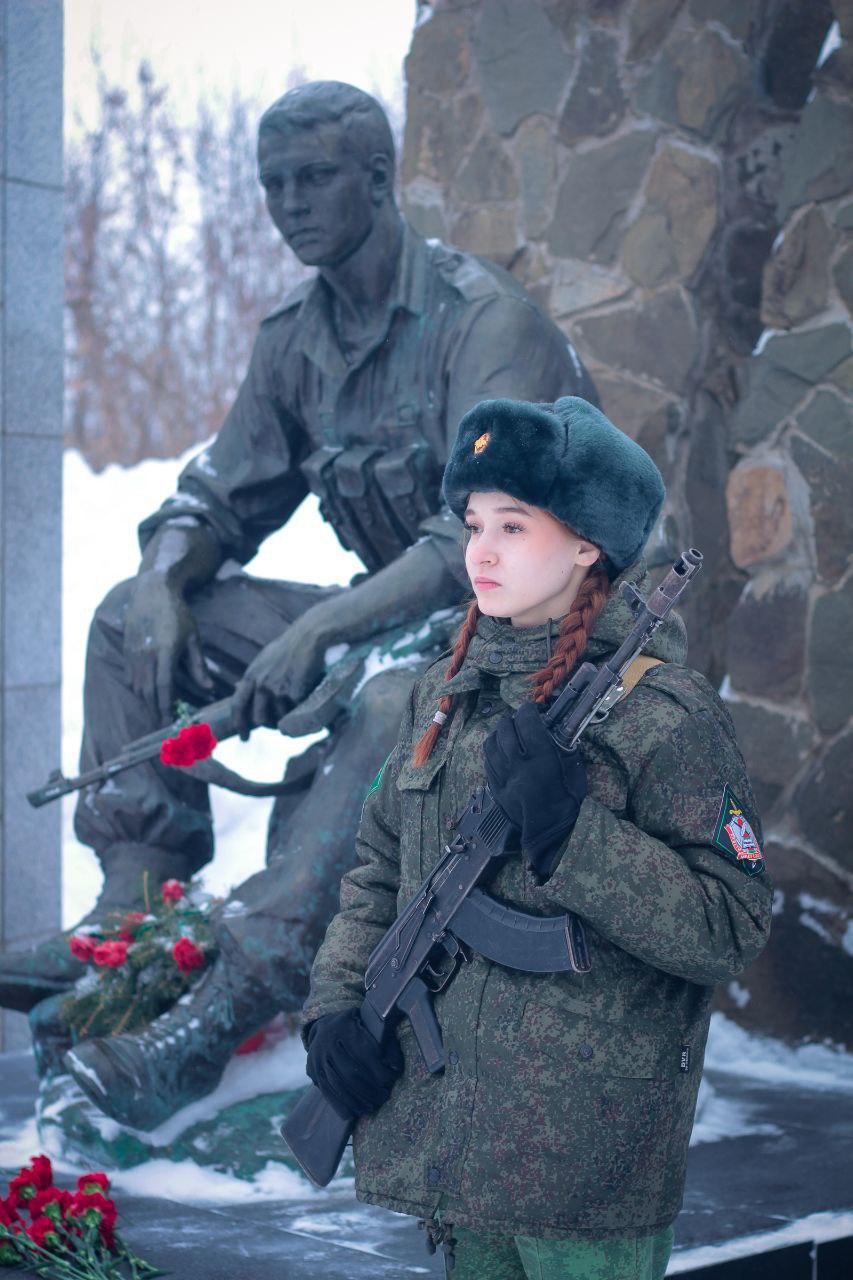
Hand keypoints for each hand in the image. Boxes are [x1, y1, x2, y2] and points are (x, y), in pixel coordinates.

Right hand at [124, 574, 212, 722]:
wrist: (152, 592)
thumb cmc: (178, 615)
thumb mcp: (193, 639)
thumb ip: (199, 666)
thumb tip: (209, 690)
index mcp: (165, 651)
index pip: (163, 686)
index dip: (166, 707)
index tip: (170, 721)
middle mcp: (145, 654)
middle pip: (147, 691)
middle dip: (155, 710)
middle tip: (164, 723)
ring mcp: (133, 652)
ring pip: (136, 686)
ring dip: (146, 701)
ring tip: (157, 711)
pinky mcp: (126, 650)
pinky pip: (130, 676)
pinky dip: (138, 688)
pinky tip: (147, 693)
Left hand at [232, 611, 329, 739]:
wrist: (309, 636)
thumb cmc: (289, 647)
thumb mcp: (264, 659)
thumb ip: (252, 676)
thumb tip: (236, 688)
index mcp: (251, 676)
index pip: (237, 706)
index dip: (239, 724)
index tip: (244, 737)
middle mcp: (261, 684)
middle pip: (259, 719)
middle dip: (268, 725)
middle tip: (277, 725)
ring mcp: (278, 689)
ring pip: (280, 718)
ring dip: (288, 718)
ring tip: (297, 708)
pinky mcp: (295, 693)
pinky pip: (297, 711)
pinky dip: (302, 710)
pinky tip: (307, 701)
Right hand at [305, 1008, 403, 1120]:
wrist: (325, 1026)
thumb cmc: (357, 1027)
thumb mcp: (371, 1025)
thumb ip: (385, 1043)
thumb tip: (395, 1067)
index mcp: (345, 1026)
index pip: (364, 1052)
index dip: (379, 1069)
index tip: (391, 1078)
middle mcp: (328, 1042)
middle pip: (350, 1072)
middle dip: (369, 1089)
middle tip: (383, 1096)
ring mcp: (318, 1057)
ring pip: (337, 1085)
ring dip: (356, 1100)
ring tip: (372, 1107)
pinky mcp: (313, 1071)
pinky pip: (326, 1092)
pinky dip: (340, 1105)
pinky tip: (353, 1112)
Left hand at [483, 701, 587, 877]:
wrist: (549, 834)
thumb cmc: (567, 803)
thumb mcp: (574, 772)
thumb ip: (565, 750)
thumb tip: (558, 733)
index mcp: (541, 758)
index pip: (528, 721)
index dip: (530, 710)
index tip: (534, 709)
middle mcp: (518, 764)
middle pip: (505, 729)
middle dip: (513, 720)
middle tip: (521, 721)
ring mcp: (503, 776)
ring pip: (491, 743)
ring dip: (499, 734)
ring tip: (508, 734)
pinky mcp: (494, 788)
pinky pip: (487, 761)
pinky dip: (493, 751)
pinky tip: (501, 752)